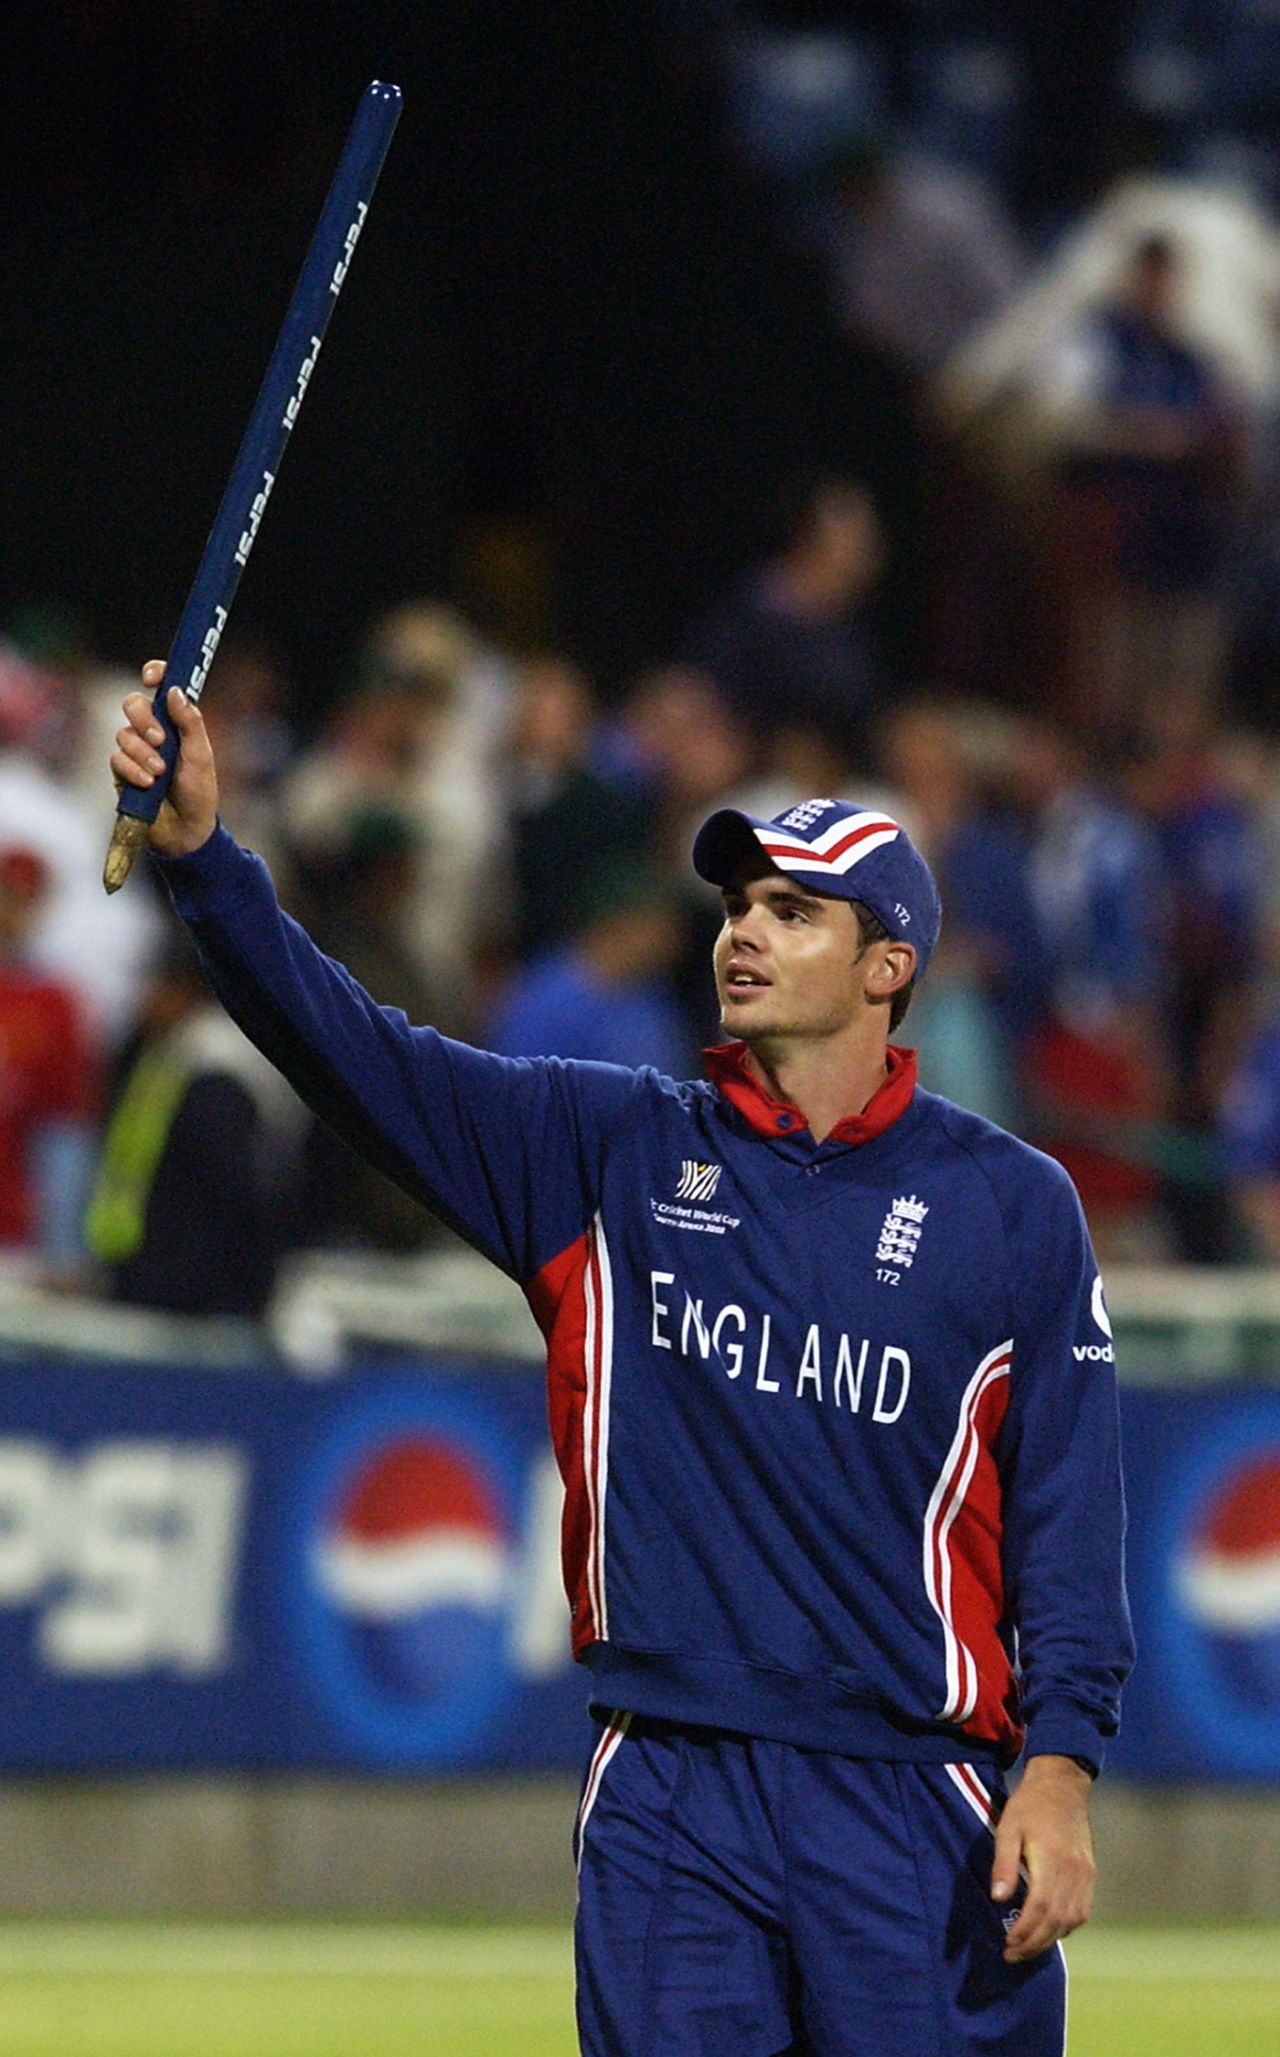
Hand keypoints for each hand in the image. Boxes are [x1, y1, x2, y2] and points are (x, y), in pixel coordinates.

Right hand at [111, 661, 219, 857]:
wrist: (186, 829)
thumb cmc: (199, 791)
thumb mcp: (201, 755)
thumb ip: (190, 722)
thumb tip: (174, 690)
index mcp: (176, 721)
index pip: (161, 687)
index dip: (155, 674)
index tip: (152, 677)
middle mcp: (153, 731)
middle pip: (132, 704)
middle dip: (142, 719)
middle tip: (159, 739)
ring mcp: (136, 751)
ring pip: (123, 734)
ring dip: (142, 753)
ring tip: (160, 773)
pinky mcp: (123, 771)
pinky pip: (117, 760)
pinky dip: (133, 771)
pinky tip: (147, 784)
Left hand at [991, 1754, 1094, 1962]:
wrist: (1063, 1784)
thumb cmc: (1029, 1805)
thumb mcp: (1008, 1828)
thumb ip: (1004, 1864)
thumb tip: (998, 1899)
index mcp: (1051, 1860)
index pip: (1040, 1908)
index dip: (1025, 1931)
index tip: (1007, 1944)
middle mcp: (1073, 1872)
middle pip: (1056, 1920)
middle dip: (1034, 1944)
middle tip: (1013, 1955)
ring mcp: (1085, 1874)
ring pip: (1072, 1920)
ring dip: (1050, 1939)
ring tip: (1028, 1948)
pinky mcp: (1090, 1873)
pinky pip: (1082, 1910)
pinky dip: (1066, 1926)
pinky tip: (1050, 1931)